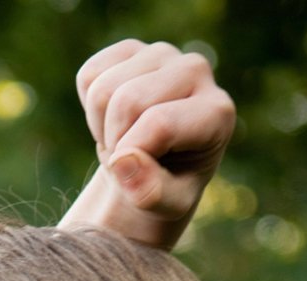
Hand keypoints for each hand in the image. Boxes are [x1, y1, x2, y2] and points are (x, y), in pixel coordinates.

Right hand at [60, 39, 235, 248]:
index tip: (132, 177)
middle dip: (114, 141)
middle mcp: (197, 71)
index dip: (131, 157)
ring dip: (100, 127)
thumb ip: (150, 192)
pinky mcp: (133, 49)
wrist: (155, 169)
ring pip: (103, 89)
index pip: (159, 124)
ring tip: (121, 141)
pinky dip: (89, 107)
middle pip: (126, 102)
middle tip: (127, 160)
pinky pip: (89, 76)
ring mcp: (163, 54)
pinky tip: (112, 120)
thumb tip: (122, 161)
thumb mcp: (165, 205)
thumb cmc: (166, 188)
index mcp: (217, 112)